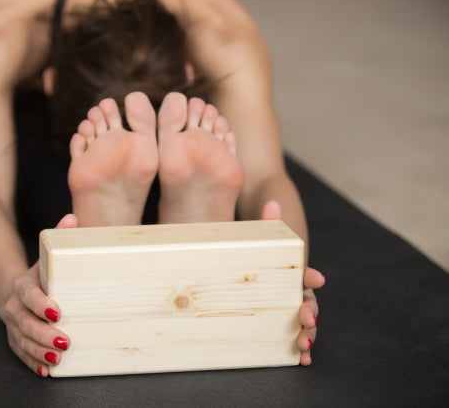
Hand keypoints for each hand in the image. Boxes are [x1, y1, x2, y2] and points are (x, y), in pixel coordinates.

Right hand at [2, 214, 77, 376]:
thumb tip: (72, 218)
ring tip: (57, 359)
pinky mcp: (14, 338)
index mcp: (22, 285)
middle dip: (43, 333)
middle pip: (25, 322)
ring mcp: (12, 324)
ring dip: (38, 351)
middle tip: (64, 341)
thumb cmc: (39, 273)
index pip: (29, 295)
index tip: (58, 312)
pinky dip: (32, 362)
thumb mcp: (47, 255)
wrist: (13, 287)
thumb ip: (59, 237)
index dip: (41, 304)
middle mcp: (13, 306)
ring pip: (21, 340)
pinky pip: (20, 352)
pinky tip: (45, 370)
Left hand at [261, 200, 325, 365]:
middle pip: (308, 303)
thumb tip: (271, 203)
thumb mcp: (261, 243)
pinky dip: (298, 349)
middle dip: (310, 313)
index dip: (310, 275)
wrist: (246, 270)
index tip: (316, 278)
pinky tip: (301, 360)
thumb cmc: (258, 258)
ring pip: (303, 323)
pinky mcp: (277, 325)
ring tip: (304, 346)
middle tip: (306, 320)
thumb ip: (269, 225)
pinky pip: (290, 337)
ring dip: (307, 335)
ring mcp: (287, 310)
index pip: (304, 273)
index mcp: (292, 274)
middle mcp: (293, 293)